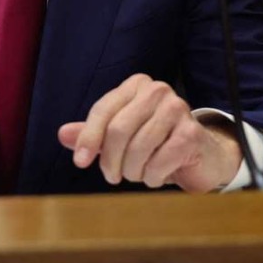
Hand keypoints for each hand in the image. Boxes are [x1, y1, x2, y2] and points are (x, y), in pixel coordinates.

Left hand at [57, 74, 241, 192]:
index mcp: (136, 85)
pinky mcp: (191, 133)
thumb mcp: (119, 136)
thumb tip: (62, 134)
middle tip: (112, 176)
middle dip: (110, 161)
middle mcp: (157, 90)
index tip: (80, 162)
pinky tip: (158, 174)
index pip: (103, 110)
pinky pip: (158, 162)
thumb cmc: (155, 142)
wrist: (201, 155)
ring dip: (133, 171)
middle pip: (118, 130)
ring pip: (138, 148)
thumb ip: (92, 134)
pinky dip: (152, 177)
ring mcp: (177, 109)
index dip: (88, 138)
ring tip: (138, 173)